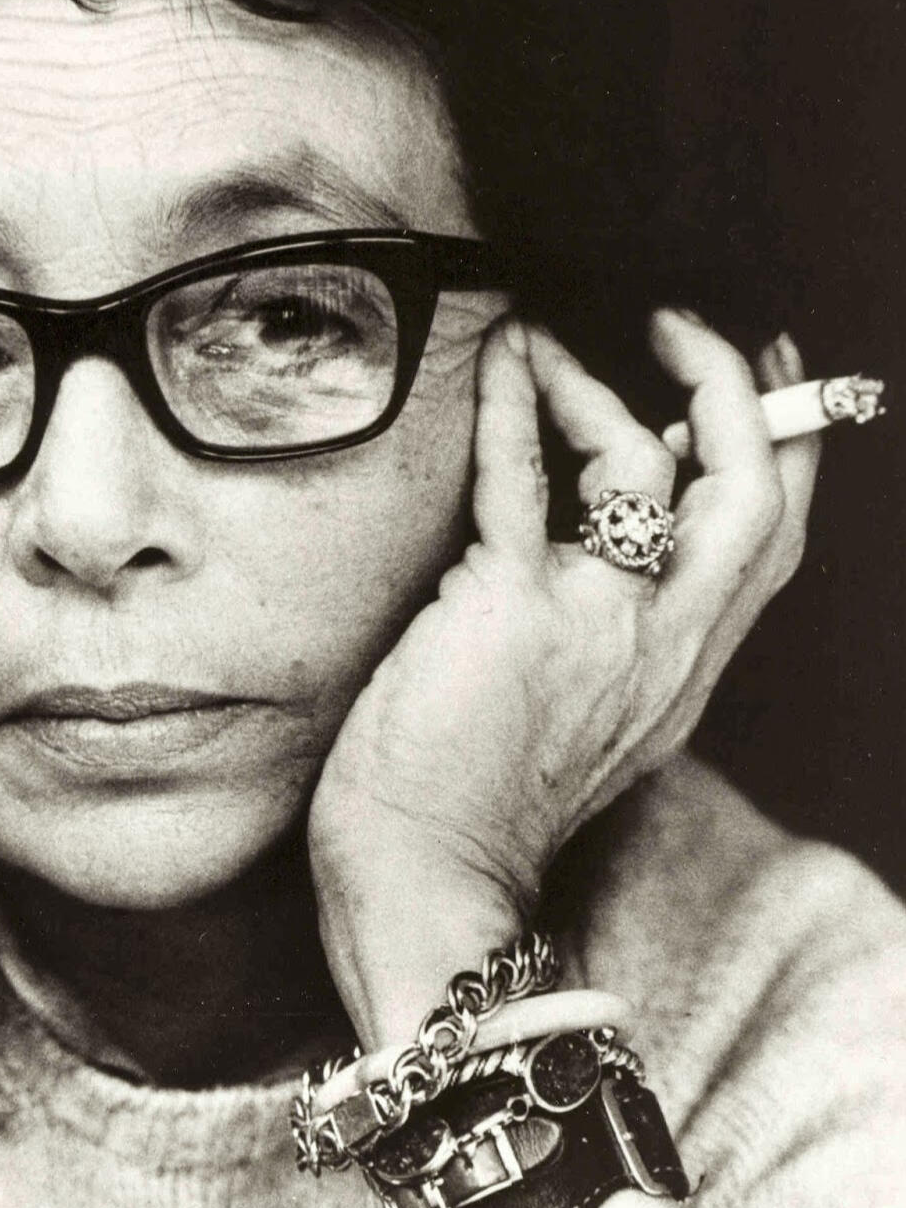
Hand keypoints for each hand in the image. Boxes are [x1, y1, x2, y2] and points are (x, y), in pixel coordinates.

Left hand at [308, 310, 819, 1045]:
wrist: (424, 882)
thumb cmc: (478, 800)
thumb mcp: (587, 719)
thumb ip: (615, 638)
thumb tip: (602, 536)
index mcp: (683, 669)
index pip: (771, 543)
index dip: (784, 447)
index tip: (768, 374)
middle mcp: (663, 644)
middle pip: (754, 494)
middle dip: (737, 389)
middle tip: (684, 325)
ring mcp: (595, 624)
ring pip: (647, 463)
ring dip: (594, 386)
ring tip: (543, 351)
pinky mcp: (509, 608)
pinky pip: (522, 475)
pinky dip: (514, 402)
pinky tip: (501, 358)